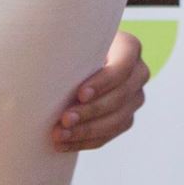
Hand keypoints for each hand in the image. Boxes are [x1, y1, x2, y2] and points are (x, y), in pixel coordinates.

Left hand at [53, 29, 148, 151]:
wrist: (79, 61)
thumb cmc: (73, 47)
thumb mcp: (75, 41)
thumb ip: (70, 48)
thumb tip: (45, 60)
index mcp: (129, 48)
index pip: (122, 66)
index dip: (103, 83)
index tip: (80, 94)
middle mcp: (138, 73)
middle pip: (120, 96)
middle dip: (91, 111)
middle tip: (64, 119)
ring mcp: (135, 98)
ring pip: (117, 120)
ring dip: (86, 130)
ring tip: (60, 135)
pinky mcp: (125, 118)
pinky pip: (109, 135)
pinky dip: (85, 141)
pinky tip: (64, 143)